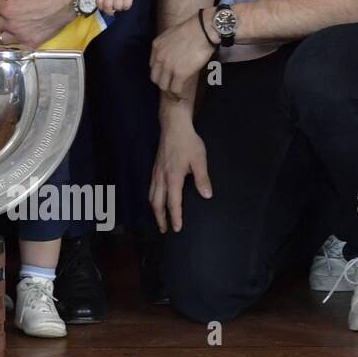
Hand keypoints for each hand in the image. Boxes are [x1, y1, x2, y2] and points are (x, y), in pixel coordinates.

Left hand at [96, 0, 134, 15]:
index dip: (101, 7)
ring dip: (118, 9)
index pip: (99, 2)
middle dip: (109, 11)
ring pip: (118, 6)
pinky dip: (125, 7)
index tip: (103, 8)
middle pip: (108, 5)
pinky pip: (126, 5)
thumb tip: (104, 10)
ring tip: (118, 5)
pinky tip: (124, 4)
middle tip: (111, 11)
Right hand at [149, 116, 210, 231]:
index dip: (175, 217)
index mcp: (172, 178)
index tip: (177, 229)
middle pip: (157, 203)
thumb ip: (202, 179)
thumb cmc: (188, 142)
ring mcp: (156, 172)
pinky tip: (157, 200)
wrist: (173, 126)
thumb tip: (206, 196)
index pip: (173, 203)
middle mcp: (161, 177)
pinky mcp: (155, 168)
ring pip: (151, 196)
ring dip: (155, 210)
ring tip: (159, 218)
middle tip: (164, 230)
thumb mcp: (199, 160)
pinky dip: (152, 199)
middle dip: (160, 218)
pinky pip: (151, 188)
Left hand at [150, 13, 214, 97]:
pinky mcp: (179, 73)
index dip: (160, 73)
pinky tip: (183, 96)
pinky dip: (178, 94)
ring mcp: (168, 67)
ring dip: (170, 91)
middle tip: (171, 87)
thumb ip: (168, 45)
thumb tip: (174, 52)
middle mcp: (159, 58)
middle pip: (155, 78)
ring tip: (176, 95)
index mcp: (156, 47)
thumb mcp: (172, 34)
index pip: (153, 66)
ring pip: (163, 86)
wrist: (202, 30)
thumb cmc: (193, 29)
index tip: (167, 76)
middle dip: (162, 84)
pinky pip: (175, 89)